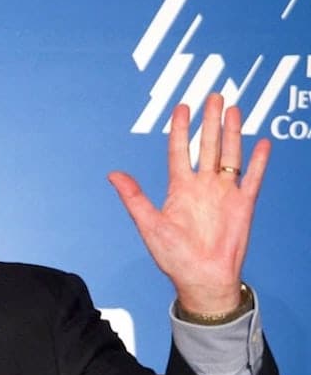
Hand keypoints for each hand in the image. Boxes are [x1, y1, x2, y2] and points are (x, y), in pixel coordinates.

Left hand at [108, 93, 269, 314]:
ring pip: (230, 155)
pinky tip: (262, 142)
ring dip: (232, 132)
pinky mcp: (243, 205)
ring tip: (233, 109)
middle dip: (209, 121)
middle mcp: (202, 186)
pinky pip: (252, 178)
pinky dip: (258, 161)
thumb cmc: (174, 257)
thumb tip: (113, 174)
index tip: (181, 107)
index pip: (179, 151)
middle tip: (213, 95)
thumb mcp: (149, 224)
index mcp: (179, 189)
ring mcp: (224, 194)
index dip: (180, 129)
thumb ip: (134, 198)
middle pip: (207, 146)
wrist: (202, 279)